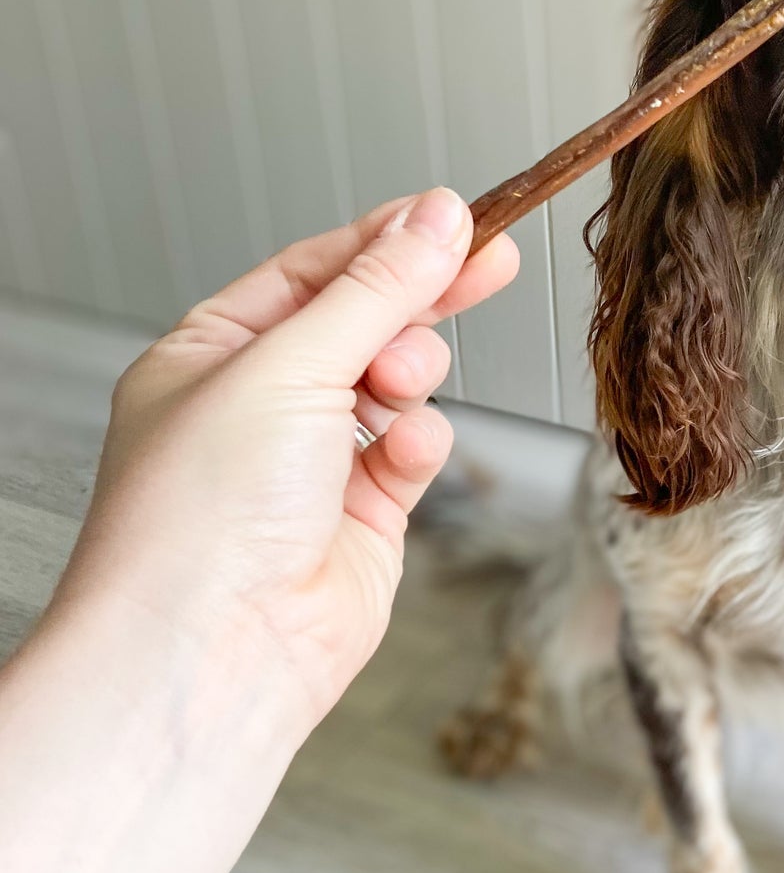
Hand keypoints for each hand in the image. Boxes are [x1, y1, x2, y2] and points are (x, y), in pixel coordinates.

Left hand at [60, 187, 516, 727]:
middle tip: (491, 262)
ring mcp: (314, 462)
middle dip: (421, 298)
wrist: (216, 654)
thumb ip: (377, 290)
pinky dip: (419, 446)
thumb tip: (437, 219)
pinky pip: (414, 451)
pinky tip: (404, 456)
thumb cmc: (202, 516)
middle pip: (364, 323)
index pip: (314, 272)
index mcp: (214, 354)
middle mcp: (261, 405)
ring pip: (398, 386)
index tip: (455, 218)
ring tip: (401, 386)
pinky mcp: (363, 514)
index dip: (385, 241)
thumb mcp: (291, 365)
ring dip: (411, 377)